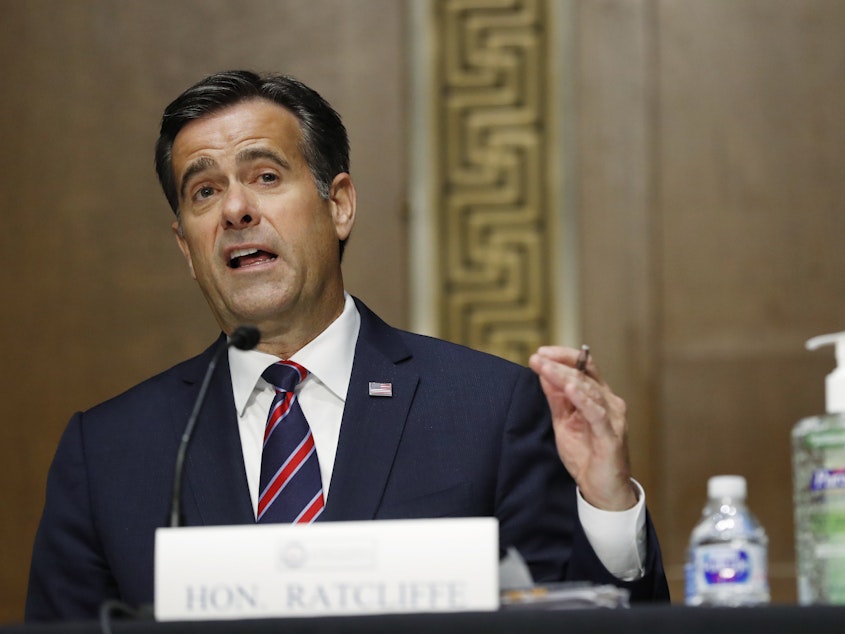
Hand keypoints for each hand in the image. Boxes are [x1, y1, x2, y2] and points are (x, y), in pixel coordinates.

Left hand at [528, 346, 637, 510]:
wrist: (601, 489)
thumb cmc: (585, 454)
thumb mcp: (564, 422)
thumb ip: (556, 398)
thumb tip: (543, 373)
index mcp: (598, 397)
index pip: (584, 367)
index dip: (563, 357)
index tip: (541, 352)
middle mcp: (610, 403)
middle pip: (583, 376)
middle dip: (557, 365)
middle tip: (536, 358)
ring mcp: (613, 418)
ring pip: (589, 390)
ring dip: (565, 377)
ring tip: (547, 367)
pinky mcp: (611, 436)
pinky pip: (597, 414)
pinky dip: (583, 399)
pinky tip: (569, 389)